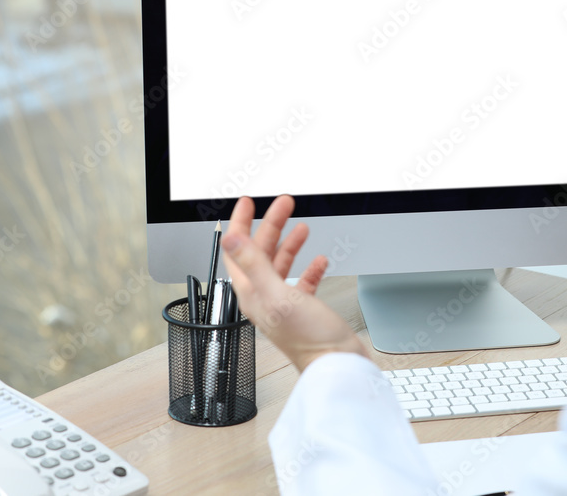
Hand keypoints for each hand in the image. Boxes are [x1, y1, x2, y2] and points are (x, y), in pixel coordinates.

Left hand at [220, 195, 367, 371]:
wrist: (335, 364)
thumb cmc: (308, 338)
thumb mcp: (277, 294)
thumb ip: (254, 265)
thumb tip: (231, 239)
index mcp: (251, 292)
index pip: (238, 251)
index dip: (242, 223)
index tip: (248, 203)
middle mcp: (263, 296)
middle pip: (262, 252)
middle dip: (272, 225)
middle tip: (284, 204)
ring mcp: (283, 302)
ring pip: (281, 264)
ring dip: (290, 243)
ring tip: (301, 227)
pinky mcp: (303, 308)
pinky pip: (302, 282)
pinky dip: (309, 268)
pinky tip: (319, 261)